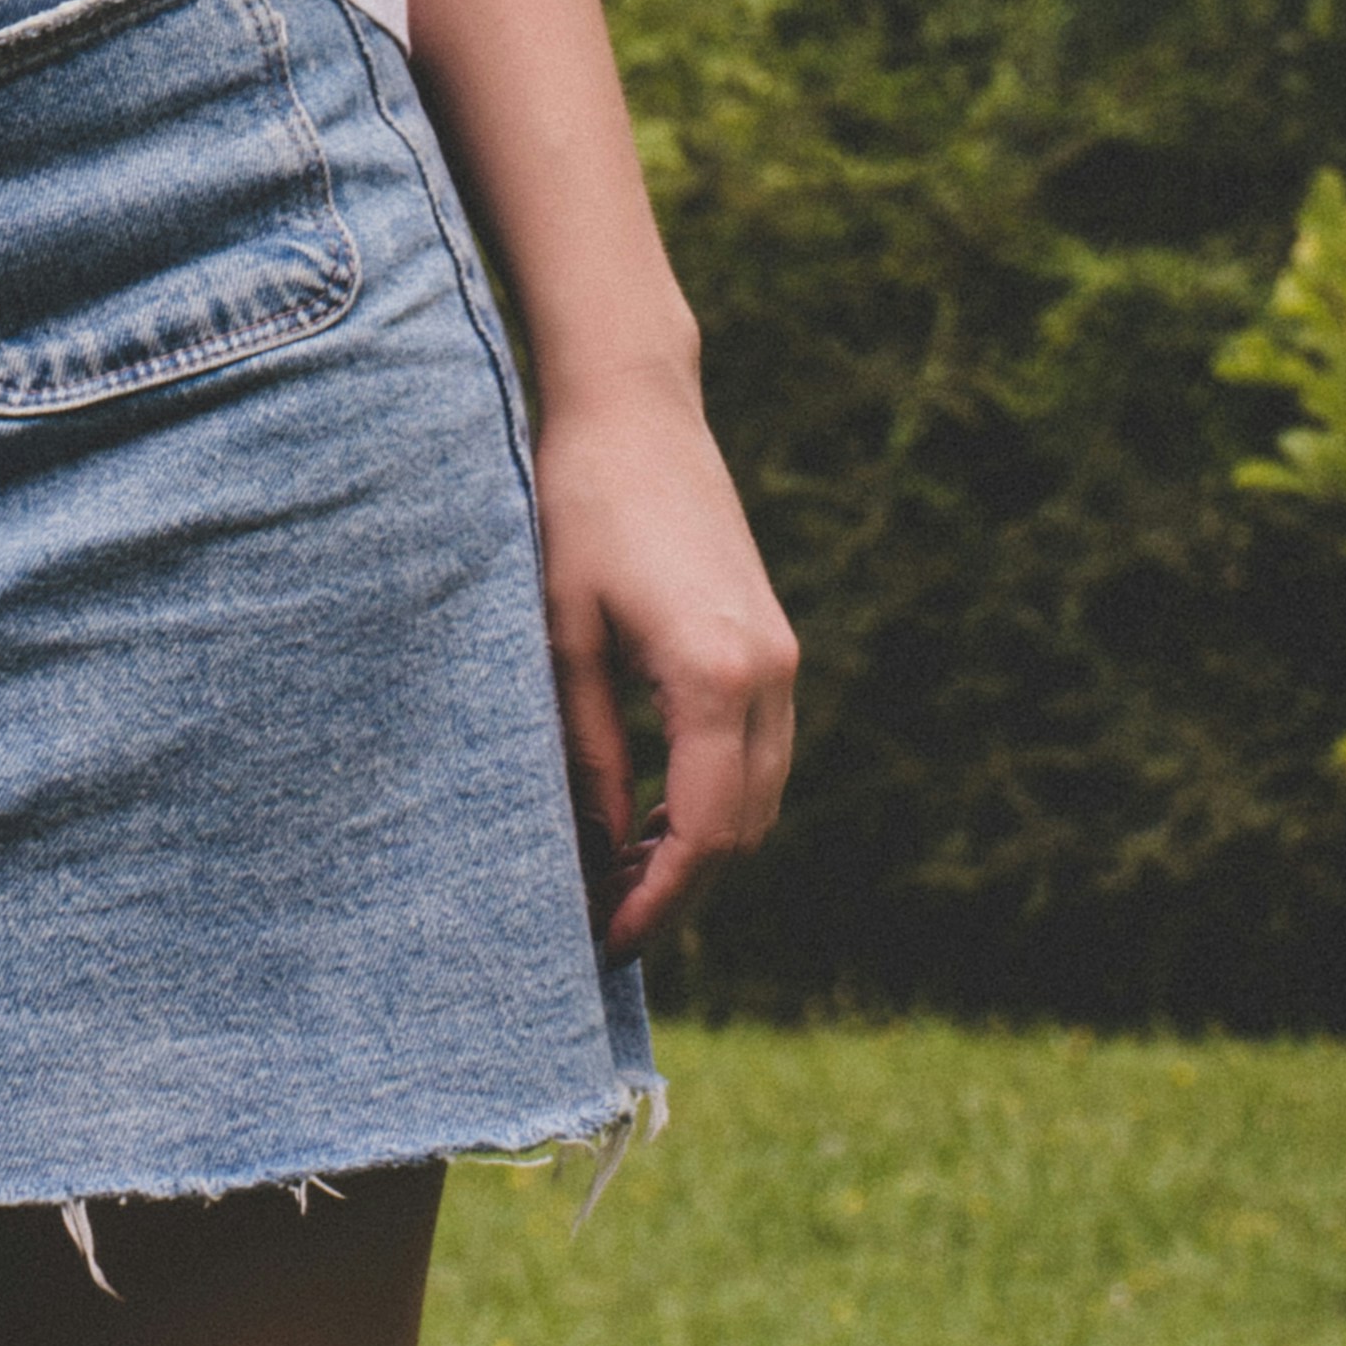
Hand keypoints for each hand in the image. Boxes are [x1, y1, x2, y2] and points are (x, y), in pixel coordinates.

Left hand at [533, 372, 797, 961]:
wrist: (632, 408)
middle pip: (743, 828)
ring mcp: (781, 655)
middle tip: (605, 917)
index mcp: (717, 676)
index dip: (658, 899)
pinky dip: (716, 795)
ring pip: (761, 795)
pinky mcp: (772, 639)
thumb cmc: (578, 506)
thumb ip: (586, 748)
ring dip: (702, 845)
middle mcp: (770, 673)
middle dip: (680, 886)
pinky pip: (760, 750)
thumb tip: (593, 848)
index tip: (607, 937)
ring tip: (620, 872)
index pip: (703, 833)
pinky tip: (650, 808)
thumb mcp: (564, 636)